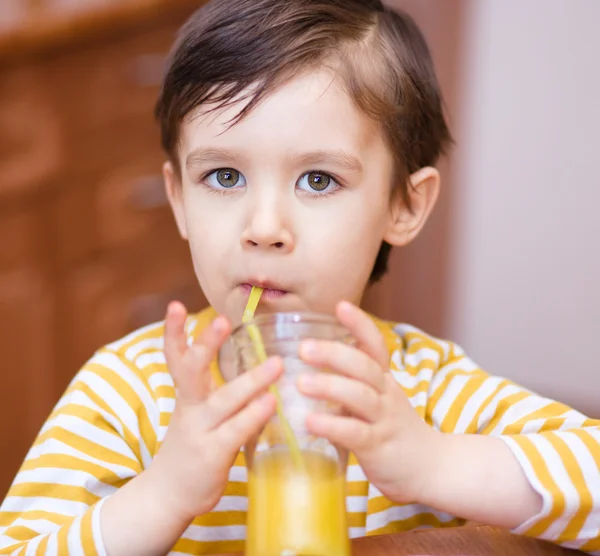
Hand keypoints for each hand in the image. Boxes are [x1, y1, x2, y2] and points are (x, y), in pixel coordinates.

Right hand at [150, 301, 281, 521]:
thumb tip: (254, 372)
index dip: (173, 332)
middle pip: (192, 371)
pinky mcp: (212, 455)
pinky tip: (271, 402)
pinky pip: (236, 431)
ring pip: (223, 400)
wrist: (166, 496)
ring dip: (251, 381)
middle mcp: (189, 410)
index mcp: (186, 396)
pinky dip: (253, 415)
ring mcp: (199, 432)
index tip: (175, 305)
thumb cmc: (191, 449)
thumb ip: (218, 394)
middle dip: (206, 344)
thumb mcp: (196, 416)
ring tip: (276, 364)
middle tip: (222, 319)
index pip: (176, 358)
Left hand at [297, 301, 437, 503]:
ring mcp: (384, 420)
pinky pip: (355, 433)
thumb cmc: (393, 429)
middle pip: (365, 367)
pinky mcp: (378, 448)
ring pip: (361, 397)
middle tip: (304, 348)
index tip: (341, 305)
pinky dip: (332, 426)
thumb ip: (351, 381)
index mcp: (384, 380)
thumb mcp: (377, 398)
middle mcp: (386, 394)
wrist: (431, 468)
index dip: (360, 325)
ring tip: (302, 383)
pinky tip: (309, 422)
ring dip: (330, 387)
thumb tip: (312, 361)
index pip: (375, 346)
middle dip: (335, 354)